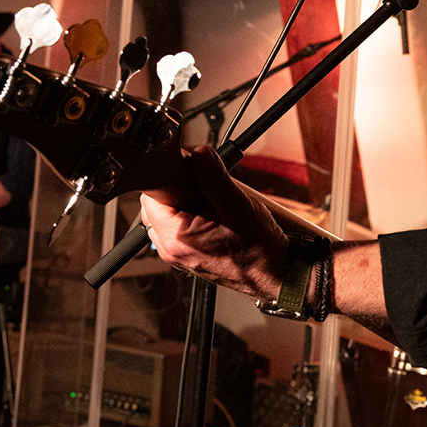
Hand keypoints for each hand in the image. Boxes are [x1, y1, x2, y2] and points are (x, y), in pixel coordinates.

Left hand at [141, 146, 289, 301]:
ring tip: (215, 204)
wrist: (274, 272)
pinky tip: (216, 214)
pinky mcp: (189, 252)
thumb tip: (199, 154)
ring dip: (189, 201)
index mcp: (176, 238)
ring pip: (171, 213)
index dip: (171, 177)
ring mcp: (180, 252)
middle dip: (180, 189)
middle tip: (208, 188)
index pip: (152, 194)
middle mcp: (172, 248)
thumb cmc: (258, 249)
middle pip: (159, 204)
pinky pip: (182, 225)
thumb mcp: (238, 205)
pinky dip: (195, 214)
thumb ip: (214, 177)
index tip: (190, 170)